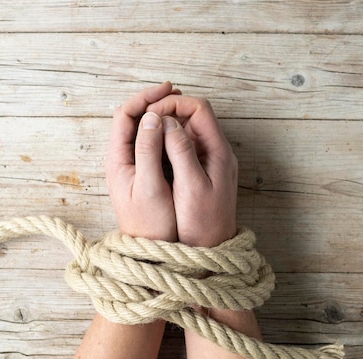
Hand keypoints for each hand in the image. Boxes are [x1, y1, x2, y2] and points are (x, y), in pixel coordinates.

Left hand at [105, 82, 179, 240]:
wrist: (150, 253)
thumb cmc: (151, 225)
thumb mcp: (151, 186)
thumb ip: (148, 150)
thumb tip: (152, 117)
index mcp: (118, 159)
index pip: (125, 115)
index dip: (145, 99)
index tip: (168, 90)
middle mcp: (122, 160)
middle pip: (133, 120)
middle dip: (153, 103)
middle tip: (178, 95)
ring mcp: (134, 167)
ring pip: (143, 131)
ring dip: (160, 116)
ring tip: (182, 108)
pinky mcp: (145, 175)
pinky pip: (152, 145)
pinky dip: (165, 133)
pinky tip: (181, 131)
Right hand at [147, 96, 237, 246]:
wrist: (212, 251)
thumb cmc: (203, 224)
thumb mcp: (191, 187)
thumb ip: (181, 152)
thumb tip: (168, 121)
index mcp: (218, 151)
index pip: (199, 109)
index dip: (174, 104)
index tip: (151, 112)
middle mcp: (216, 152)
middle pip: (194, 115)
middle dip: (168, 111)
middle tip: (144, 119)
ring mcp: (209, 161)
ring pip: (187, 130)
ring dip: (166, 126)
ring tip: (144, 132)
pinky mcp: (201, 172)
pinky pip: (184, 146)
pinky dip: (167, 142)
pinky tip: (152, 149)